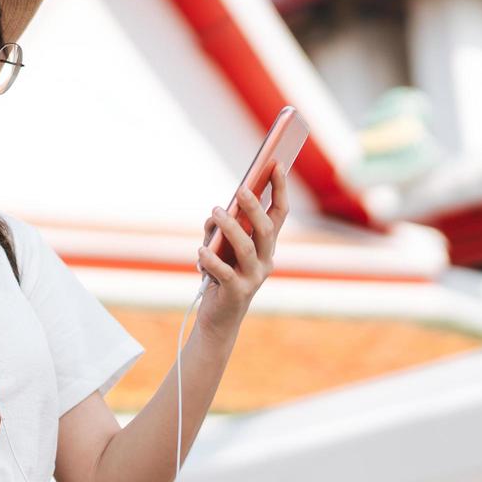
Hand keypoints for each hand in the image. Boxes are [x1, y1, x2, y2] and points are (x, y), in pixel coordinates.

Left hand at [195, 163, 289, 338]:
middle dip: (254, 207)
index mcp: (266, 246)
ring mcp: (253, 277)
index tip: (276, 164)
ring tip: (215, 212)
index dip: (280, 189)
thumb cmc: (221, 275)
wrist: (219, 318)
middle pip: (265, 229)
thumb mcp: (221, 247)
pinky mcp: (237, 292)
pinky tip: (201, 250)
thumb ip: (219, 228)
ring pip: (247, 247)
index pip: (279, 214)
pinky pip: (225, 272)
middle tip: (241, 189)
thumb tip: (217, 213)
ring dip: (230, 227)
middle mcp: (265, 260)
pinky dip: (211, 259)